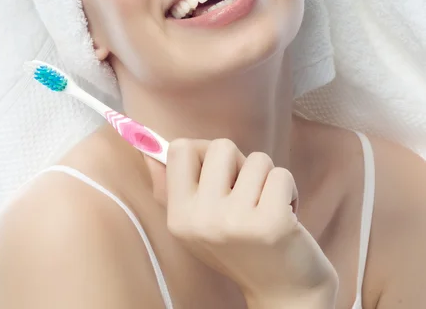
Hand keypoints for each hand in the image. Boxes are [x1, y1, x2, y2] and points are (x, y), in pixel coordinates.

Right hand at [144, 138, 337, 308]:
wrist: (282, 292)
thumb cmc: (238, 248)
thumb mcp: (194, 223)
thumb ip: (169, 186)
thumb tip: (148, 148)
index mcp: (178, 217)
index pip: (180, 149)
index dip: (203, 152)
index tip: (218, 172)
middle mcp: (201, 220)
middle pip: (220, 146)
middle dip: (239, 163)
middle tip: (245, 193)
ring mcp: (236, 222)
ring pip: (257, 159)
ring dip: (266, 178)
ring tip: (265, 205)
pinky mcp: (272, 222)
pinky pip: (281, 174)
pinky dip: (289, 190)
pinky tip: (285, 214)